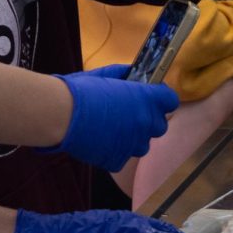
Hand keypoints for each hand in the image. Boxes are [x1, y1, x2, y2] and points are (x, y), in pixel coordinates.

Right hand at [43, 64, 178, 170]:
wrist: (61, 114)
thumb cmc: (82, 90)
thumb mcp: (104, 74)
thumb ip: (123, 74)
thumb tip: (132, 73)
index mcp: (146, 99)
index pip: (170, 100)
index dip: (161, 97)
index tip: (152, 95)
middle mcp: (145, 123)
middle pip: (160, 125)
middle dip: (148, 119)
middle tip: (129, 113)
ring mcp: (133, 144)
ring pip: (142, 144)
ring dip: (133, 137)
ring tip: (112, 129)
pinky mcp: (118, 160)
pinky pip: (123, 156)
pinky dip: (115, 149)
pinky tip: (100, 140)